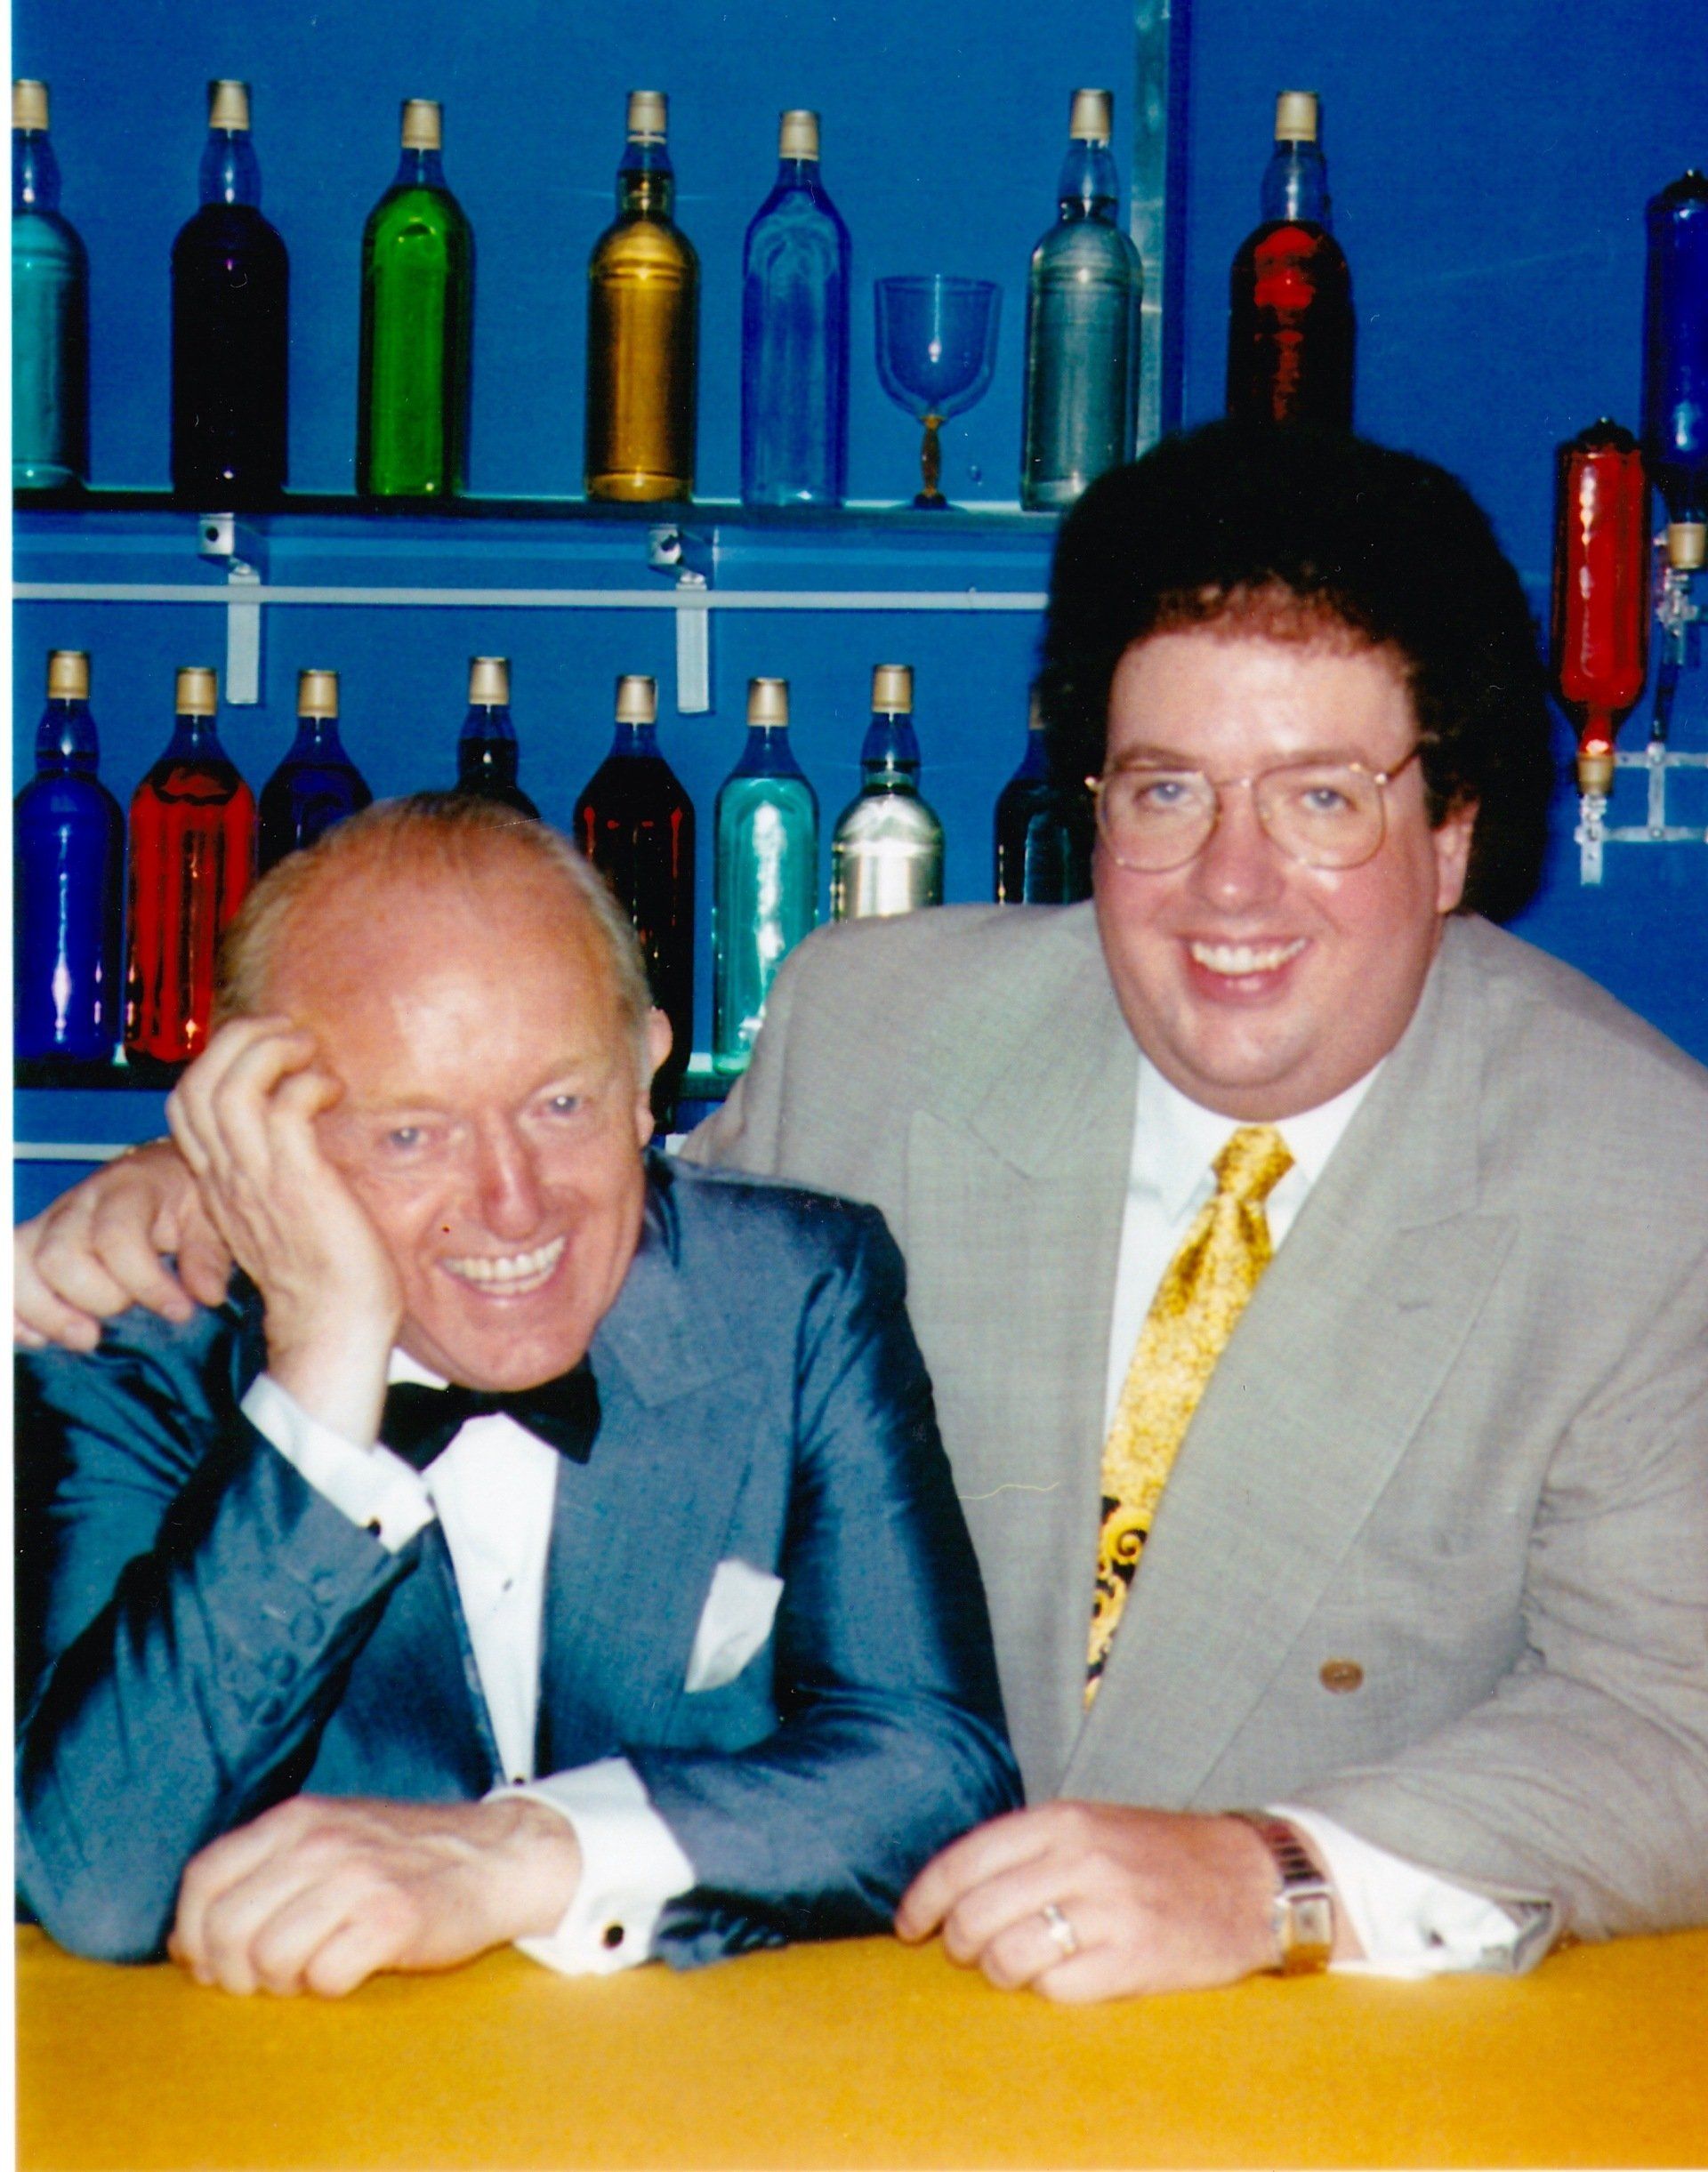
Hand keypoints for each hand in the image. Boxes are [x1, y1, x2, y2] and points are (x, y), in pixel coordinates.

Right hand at [14, 1141, 230, 1350]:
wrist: (160, 1173)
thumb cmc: (185, 1196)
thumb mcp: (209, 1215)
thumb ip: (208, 1253)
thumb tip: (206, 1293)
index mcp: (126, 1189)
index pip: (117, 1237)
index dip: (146, 1283)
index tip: (180, 1311)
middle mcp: (77, 1205)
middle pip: (58, 1256)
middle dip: (95, 1298)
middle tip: (127, 1315)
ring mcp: (47, 1225)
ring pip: (18, 1267)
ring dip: (47, 1313)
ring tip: (87, 1337)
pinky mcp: (30, 1247)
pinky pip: (4, 1278)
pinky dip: (14, 1313)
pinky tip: (41, 1337)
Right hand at [166, 1018, 401, 1442]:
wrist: (333, 1323)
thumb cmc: (325, 1266)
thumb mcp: (283, 1207)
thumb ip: (277, 1164)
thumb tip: (304, 1112)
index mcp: (218, 1180)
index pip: (186, 1102)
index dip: (219, 1058)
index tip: (266, 1050)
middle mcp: (227, 1175)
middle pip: (197, 1082)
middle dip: (239, 1039)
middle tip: (288, 1034)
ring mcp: (257, 1177)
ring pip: (232, 1085)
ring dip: (273, 1050)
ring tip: (309, 1052)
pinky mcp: (296, 1181)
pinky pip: (285, 1107)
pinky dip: (308, 1083)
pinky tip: (332, 1092)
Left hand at [168, 1794, 582, 1996]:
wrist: (496, 1855)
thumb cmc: (402, 1856)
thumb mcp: (328, 1833)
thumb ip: (263, 1869)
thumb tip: (186, 1941)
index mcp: (296, 1819)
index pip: (202, 1878)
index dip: (194, 1933)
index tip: (214, 1960)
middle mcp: (321, 1842)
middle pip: (227, 1929)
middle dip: (235, 1973)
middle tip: (268, 1978)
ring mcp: (358, 1878)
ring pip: (270, 1959)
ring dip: (286, 1982)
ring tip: (316, 1968)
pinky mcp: (395, 1919)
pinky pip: (326, 1978)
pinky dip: (331, 1987)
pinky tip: (354, 1967)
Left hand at [896, 1800, 1319, 2001]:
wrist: (1250, 1878)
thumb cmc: (1158, 1854)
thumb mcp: (1090, 1824)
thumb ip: (1027, 1848)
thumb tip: (952, 1889)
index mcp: (1062, 1821)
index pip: (964, 1860)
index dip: (924, 1899)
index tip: (911, 1926)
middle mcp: (1081, 1859)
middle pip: (976, 1915)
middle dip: (959, 1944)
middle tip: (970, 1952)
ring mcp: (1109, 1910)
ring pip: (1009, 1957)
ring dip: (1000, 1973)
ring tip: (1016, 1968)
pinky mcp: (1136, 1960)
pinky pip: (1056, 1990)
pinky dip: (1048, 1992)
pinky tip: (1064, 1979)